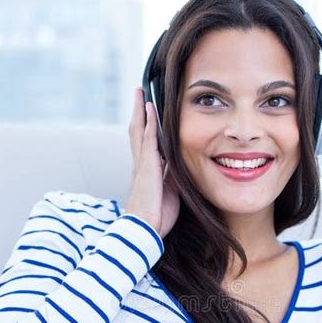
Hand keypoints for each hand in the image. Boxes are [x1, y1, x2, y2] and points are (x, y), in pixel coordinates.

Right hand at [126, 86, 180, 238]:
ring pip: (138, 130)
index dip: (145, 127)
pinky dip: (147, 122)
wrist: (144, 229)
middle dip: (138, 112)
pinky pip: (146, 139)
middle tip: (138, 94)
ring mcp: (142, 164)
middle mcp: (141, 164)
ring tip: (140, 93)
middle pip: (137, 131)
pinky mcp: (145, 166)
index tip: (147, 112)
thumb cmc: (157, 217)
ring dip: (140, 110)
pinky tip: (149, 108)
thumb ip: (175, 178)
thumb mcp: (171, 193)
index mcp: (147, 171)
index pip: (145, 143)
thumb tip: (185, 168)